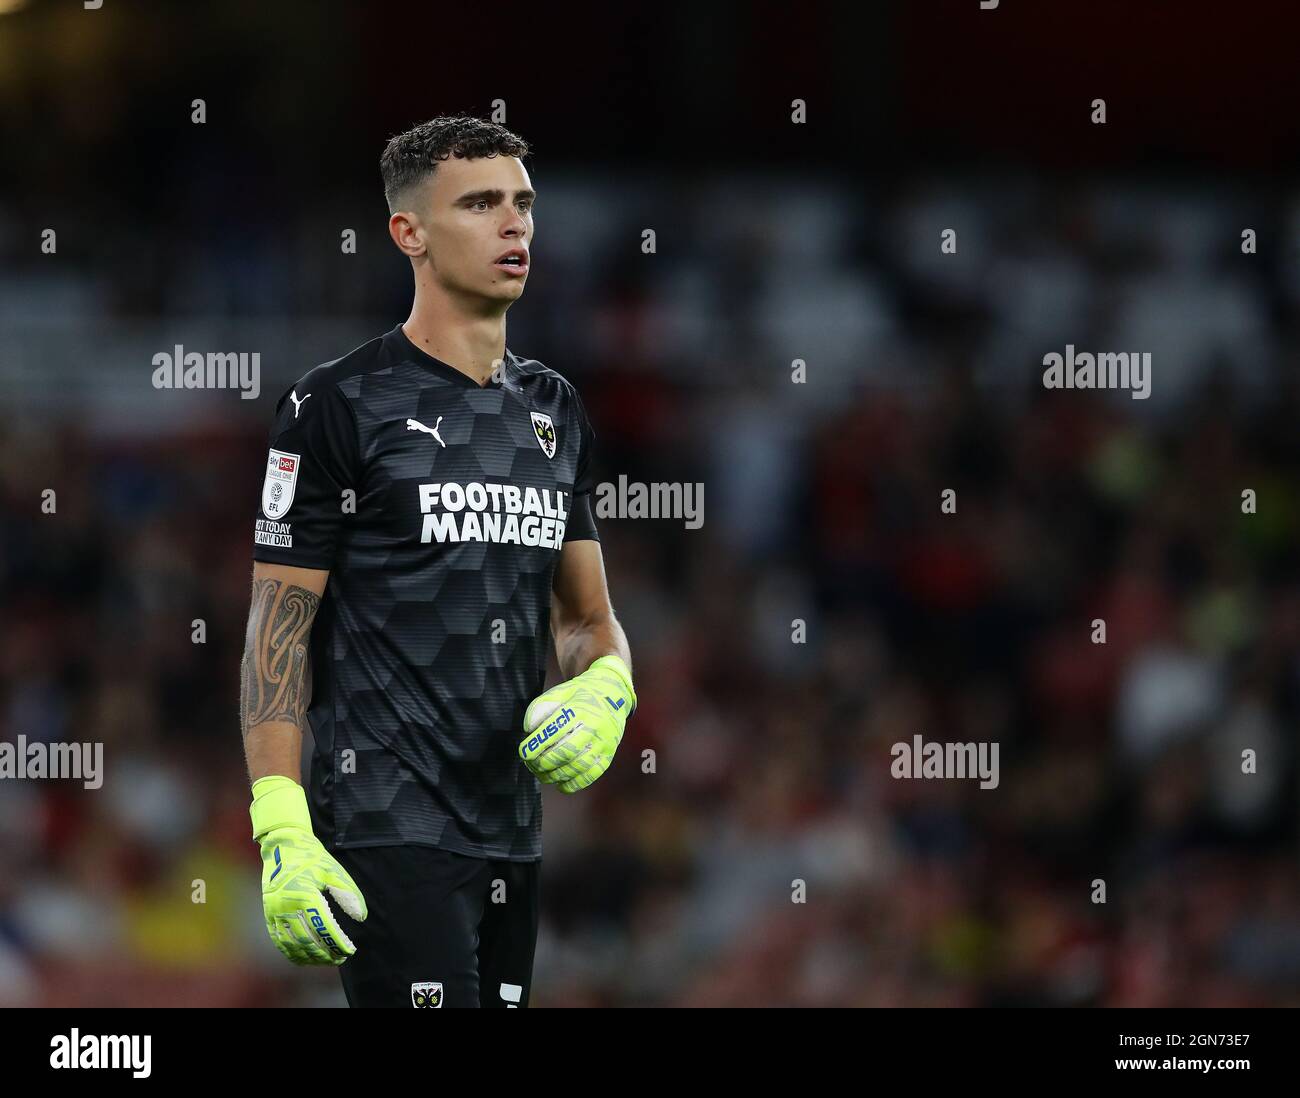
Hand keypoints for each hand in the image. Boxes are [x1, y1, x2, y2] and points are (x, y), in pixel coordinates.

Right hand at [250, 776, 367, 964]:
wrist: (283, 846)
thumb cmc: (312, 858)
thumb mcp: (334, 872)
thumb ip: (348, 894)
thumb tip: (361, 917)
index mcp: (305, 895)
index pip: (324, 928)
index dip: (337, 943)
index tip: (350, 950)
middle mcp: (287, 907)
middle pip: (308, 940)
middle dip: (326, 953)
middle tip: (341, 958)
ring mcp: (275, 912)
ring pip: (292, 944)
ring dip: (310, 956)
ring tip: (327, 960)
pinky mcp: (269, 914)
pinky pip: (279, 940)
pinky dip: (292, 952)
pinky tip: (305, 958)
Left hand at [518, 655, 635, 792]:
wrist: (614, 693)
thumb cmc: (581, 694)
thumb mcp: (560, 691)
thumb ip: (540, 707)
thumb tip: (529, 730)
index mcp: (579, 709)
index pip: (554, 730)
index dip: (536, 745)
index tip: (524, 753)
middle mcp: (593, 727)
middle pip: (565, 752)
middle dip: (544, 763)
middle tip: (532, 765)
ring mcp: (603, 743)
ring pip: (577, 767)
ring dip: (555, 776)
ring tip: (542, 775)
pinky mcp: (608, 754)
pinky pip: (591, 775)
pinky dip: (574, 784)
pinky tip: (561, 784)